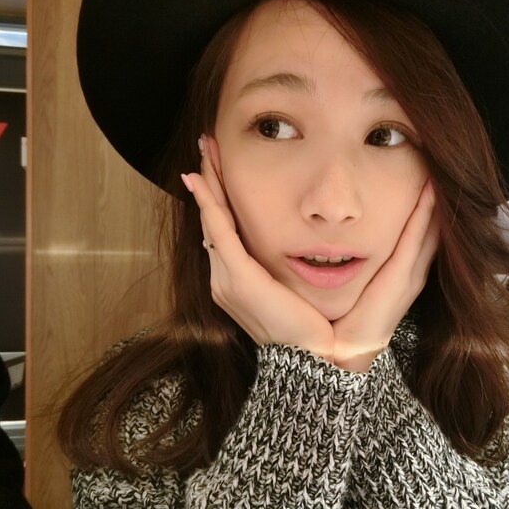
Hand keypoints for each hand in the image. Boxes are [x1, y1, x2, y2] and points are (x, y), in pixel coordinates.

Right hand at [181, 136, 333, 360]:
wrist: (308, 360)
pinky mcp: (237, 278)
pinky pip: (219, 231)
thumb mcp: (291, 292)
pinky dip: (209, 203)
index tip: (217, 168)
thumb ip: (281, 268)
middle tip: (206, 147)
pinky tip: (200, 179)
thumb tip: (288, 244)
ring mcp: (225, 278)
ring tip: (205, 151)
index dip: (218, 197)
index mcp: (237, 280)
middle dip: (209, 182)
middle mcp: (223, 277)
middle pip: (213, 220)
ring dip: (208, 183)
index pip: (224, 229)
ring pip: (212, 220)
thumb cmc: (305, 326)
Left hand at [332, 180, 438, 371]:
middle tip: (434, 167)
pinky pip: (415, 239)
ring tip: (435, 172)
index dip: (421, 209)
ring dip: (432, 202)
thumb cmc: (337, 320)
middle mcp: (409, 273)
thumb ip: (342, 264)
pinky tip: (427, 192)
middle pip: (428, 229)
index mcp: (397, 275)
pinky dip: (424, 215)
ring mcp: (409, 276)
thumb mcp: (343, 286)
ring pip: (427, 230)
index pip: (414, 234)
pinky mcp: (401, 279)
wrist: (337, 355)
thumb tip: (326, 240)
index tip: (420, 180)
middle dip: (432, 201)